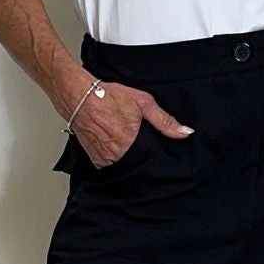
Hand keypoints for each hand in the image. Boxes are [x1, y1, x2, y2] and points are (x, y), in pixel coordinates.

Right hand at [67, 80, 194, 169]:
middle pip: (138, 165)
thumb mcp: (143, 103)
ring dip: (128, 159)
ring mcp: (104, 160)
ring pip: (124, 167)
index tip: (159, 154)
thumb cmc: (107, 97)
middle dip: (143, 159)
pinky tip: (117, 146)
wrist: (78, 97)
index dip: (157, 159)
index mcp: (131, 144)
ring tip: (127, 144)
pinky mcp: (95, 160)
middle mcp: (116, 156)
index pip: (151, 162)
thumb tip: (185, 132)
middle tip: (141, 145)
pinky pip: (110, 165)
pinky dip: (116, 158)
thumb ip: (165, 121)